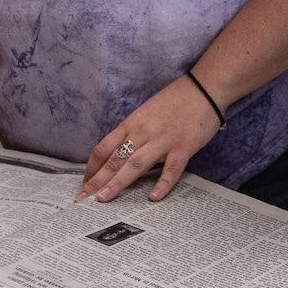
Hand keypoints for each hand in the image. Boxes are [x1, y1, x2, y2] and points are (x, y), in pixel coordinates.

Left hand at [80, 76, 223, 203]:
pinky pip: (171, 169)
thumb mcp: (146, 112)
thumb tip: (121, 153)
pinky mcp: (184, 147)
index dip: (92, 167)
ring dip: (118, 183)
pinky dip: (162, 184)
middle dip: (97, 181)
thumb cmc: (175, 100)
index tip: (85, 183)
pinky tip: (153, 197)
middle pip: (115, 159)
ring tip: (104, 199)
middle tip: (83, 198)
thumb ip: (134, 132)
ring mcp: (163, 141)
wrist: (204, 88)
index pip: (104, 148)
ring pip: (135, 165)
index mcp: (132, 123)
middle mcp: (143, 133)